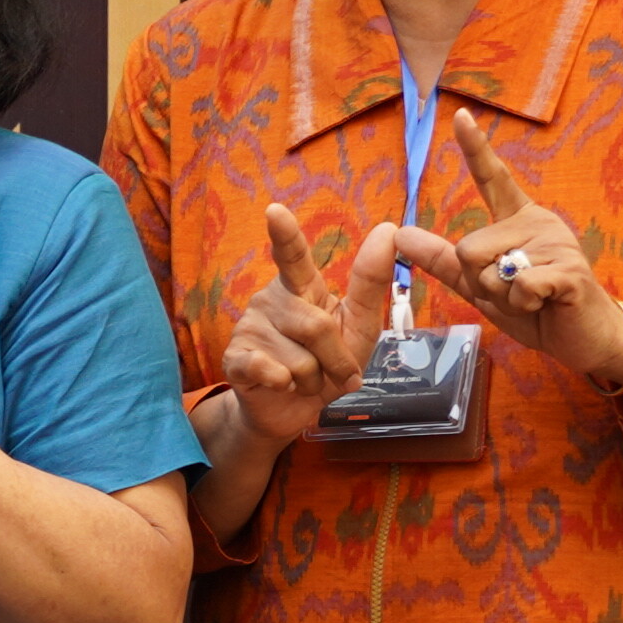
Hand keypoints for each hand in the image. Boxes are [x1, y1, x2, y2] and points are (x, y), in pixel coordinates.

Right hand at [219, 197, 375, 451]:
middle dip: (336, 361)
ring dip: (313, 381)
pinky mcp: (234, 358)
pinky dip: (284, 384)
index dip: (284, 235)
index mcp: (300, 287)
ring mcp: (249, 327)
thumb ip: (370, 282)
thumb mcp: (358, 326)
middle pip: (316, 327)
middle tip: (332, 374)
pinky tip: (279, 384)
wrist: (289, 411)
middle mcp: (270, 299)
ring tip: (303, 381)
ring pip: (299, 360)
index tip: (274, 212)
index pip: (292, 256)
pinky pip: (269, 370)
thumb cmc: (327, 364)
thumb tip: (388, 228)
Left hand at [365, 110, 622, 387]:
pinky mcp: (569, 269)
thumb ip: (443, 260)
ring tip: (534, 299)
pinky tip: (546, 304)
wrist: (585, 337)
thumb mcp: (480, 286)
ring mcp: (555, 242)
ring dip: (503, 298)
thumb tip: (400, 232)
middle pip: (469, 248)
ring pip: (490, 271)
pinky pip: (519, 286)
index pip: (493, 178)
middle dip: (480, 283)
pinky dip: (523, 304)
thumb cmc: (536, 308)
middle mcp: (537, 221)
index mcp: (518, 219)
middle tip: (515, 293)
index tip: (459, 115)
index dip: (476, 148)